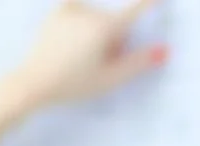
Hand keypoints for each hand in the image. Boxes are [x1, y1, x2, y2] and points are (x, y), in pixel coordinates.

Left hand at [0, 1, 166, 144]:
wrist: (33, 82)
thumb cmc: (73, 84)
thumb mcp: (110, 79)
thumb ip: (139, 63)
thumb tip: (165, 50)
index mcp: (103, 29)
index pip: (133, 12)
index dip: (147, 2)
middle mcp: (88, 13)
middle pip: (114, 23)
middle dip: (114, 40)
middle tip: (100, 63)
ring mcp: (71, 10)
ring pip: (97, 18)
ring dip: (97, 33)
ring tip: (82, 57)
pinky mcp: (58, 11)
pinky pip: (80, 10)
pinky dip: (83, 21)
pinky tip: (75, 37)